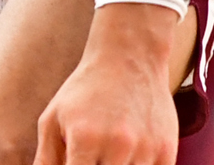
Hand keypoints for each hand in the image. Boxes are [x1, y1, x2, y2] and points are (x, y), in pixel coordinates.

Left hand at [36, 4, 180, 164]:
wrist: (129, 58)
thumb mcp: (54, 118)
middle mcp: (117, 145)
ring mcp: (146, 149)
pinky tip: (129, 158)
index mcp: (84, 138)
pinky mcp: (167, 151)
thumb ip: (46, 158)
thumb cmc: (84, 92)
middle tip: (92, 157)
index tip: (75, 164)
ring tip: (109, 154)